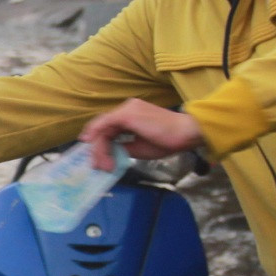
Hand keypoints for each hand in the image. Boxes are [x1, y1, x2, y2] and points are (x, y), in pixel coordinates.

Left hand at [79, 98, 203, 170]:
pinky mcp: (126, 114)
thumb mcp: (139, 147)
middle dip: (98, 149)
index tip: (99, 161)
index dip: (101, 145)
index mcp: (132, 115)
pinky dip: (96, 135)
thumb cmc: (168, 141)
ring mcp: (126, 109)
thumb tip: (110, 153)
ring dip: (99, 148)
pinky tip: (90, 145)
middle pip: (103, 129)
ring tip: (103, 165)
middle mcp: (127, 108)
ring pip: (102, 128)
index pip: (109, 129)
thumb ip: (123, 147)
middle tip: (99, 167)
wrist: (184, 133)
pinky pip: (104, 123)